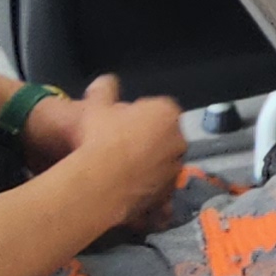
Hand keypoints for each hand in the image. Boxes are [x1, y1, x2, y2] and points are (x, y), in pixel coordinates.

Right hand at [47, 79, 187, 222]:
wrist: (101, 181)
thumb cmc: (100, 137)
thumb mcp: (96, 106)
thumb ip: (104, 90)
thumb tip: (104, 81)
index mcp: (166, 113)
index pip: (158, 109)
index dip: (140, 116)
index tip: (122, 123)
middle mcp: (178, 139)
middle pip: (164, 136)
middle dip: (149, 140)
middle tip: (122, 147)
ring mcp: (175, 169)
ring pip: (163, 163)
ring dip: (149, 165)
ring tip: (122, 171)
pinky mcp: (168, 194)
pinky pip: (159, 188)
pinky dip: (148, 188)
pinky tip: (128, 189)